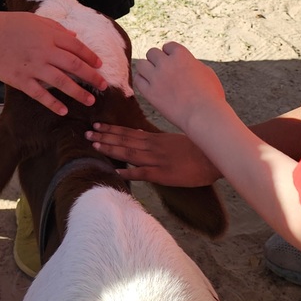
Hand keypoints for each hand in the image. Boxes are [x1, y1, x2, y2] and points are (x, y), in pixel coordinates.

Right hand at [0, 11, 106, 115]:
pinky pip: (40, 94)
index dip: (90, 57)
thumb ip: (56, 29)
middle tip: (103, 86)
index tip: (100, 65)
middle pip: (74, 65)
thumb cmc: (8, 24)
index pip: (77, 47)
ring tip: (90, 101)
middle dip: (91, 77)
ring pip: (61, 82)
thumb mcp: (34, 21)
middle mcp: (44, 51)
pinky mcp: (19, 79)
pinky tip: (63, 111)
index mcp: (49, 35)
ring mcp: (32, 66)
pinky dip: (52, 103)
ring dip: (78, 92)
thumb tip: (74, 37)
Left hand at [86, 122, 220, 186]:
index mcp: (155, 138)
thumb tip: (140, 135)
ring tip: (95, 146)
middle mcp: (153, 147)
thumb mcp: (173, 139)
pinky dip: (130, 172)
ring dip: (111, 149)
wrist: (214, 157)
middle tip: (86, 134)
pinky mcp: (164, 174)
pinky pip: (144, 173)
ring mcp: (157, 160)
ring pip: (130, 153)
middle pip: (124, 141)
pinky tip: (116, 172)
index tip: (96, 126)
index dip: (111, 130)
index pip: (128, 132)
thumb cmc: (196, 149)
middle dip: (105, 137)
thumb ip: (155, 138)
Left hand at [134, 42, 226, 134]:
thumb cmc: (211, 96)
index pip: (168, 46)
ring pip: (141, 64)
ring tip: (153, 77)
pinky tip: (149, 86)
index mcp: (181, 55)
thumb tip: (185, 63)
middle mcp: (166, 63)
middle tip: (162, 70)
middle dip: (157, 60)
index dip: (170, 54)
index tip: (173, 63)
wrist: (204, 115)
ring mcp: (156, 77)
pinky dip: (142, 81)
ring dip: (147, 69)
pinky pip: (138, 80)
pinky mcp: (150, 92)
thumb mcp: (207, 72)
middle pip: (152, 53)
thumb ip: (192, 64)